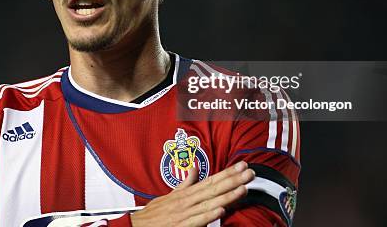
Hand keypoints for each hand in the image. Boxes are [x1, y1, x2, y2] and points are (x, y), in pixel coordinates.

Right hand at [130, 161, 254, 226]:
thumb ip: (185, 183)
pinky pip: (197, 220)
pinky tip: (221, 210)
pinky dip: (209, 215)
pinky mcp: (181, 225)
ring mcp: (185, 213)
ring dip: (226, 196)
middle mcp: (187, 200)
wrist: (137, 225)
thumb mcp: (170, 194)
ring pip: (209, 202)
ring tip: (242, 189)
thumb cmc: (154, 213)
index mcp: (186, 193)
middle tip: (249, 172)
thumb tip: (194, 169)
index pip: (211, 180)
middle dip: (233, 180)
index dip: (227, 173)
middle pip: (214, 188)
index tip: (242, 166)